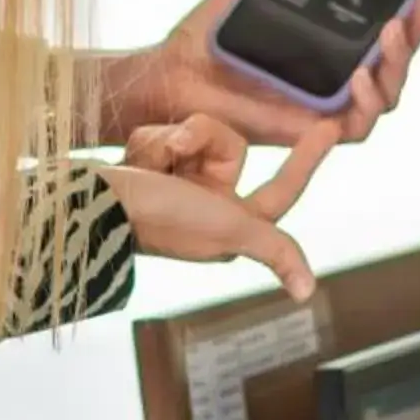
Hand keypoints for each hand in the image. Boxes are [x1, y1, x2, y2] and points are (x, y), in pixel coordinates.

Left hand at [96, 0, 419, 147]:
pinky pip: (363, 123)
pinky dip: (369, 100)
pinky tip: (361, 76)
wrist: (176, 77)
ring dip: (400, 61)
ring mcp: (335, 103)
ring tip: (391, 31)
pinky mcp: (320, 132)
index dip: (414, 3)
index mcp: (334, 39)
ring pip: (392, 89)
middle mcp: (342, 71)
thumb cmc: (211, 35)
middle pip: (401, 56)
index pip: (388, 22)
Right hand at [102, 119, 334, 299]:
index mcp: (231, 225)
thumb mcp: (227, 230)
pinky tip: (134, 161)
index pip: (280, 189)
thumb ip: (273, 250)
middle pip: (232, 149)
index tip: (329, 126)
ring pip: (199, 135)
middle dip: (203, 145)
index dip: (305, 162)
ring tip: (151, 163)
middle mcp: (208, 206)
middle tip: (179, 159)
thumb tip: (306, 293)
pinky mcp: (148, 168)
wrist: (90, 201)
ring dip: (171, 143)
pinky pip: (166, 134)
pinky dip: (150, 141)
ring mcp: (176, 185)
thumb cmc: (159, 218)